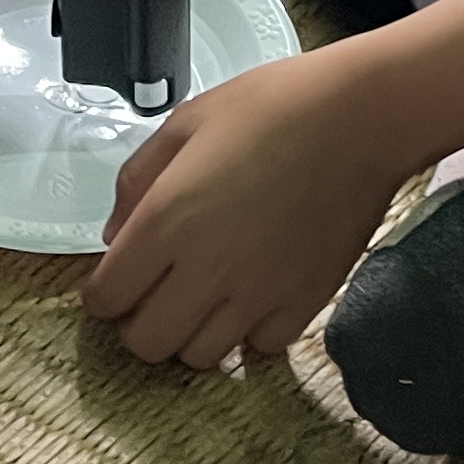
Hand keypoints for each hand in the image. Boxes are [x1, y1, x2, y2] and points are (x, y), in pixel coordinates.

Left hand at [81, 45, 413, 366]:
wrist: (361, 119)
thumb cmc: (274, 106)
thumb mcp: (186, 123)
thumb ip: (137, 181)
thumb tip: (116, 236)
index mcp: (166, 221)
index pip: (107, 299)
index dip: (102, 295)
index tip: (113, 282)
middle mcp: (207, 270)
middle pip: (146, 344)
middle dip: (139, 323)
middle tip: (154, 293)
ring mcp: (258, 294)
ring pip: (200, 357)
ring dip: (191, 333)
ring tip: (203, 296)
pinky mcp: (304, 304)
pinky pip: (260, 349)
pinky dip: (249, 333)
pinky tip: (251, 297)